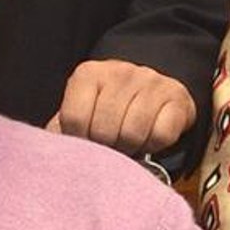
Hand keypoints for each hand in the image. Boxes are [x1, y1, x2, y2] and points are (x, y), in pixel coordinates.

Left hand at [46, 61, 195, 156]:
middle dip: (106, 147)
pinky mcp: (176, 97)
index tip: (85, 142)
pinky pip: (161, 135)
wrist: (149, 90)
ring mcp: (150, 81)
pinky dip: (154, 145)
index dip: (79, 140)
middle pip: (104, 130)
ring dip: (130, 147)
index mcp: (88, 74)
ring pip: (133, 134)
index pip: (74, 119)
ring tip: (127, 142)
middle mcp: (120, 72)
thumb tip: (53, 157)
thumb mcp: (81, 112)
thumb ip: (62, 131)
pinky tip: (148, 137)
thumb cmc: (107, 109)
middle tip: (109, 145)